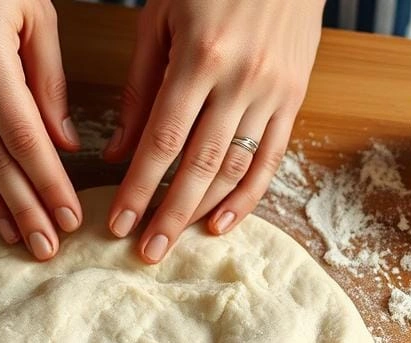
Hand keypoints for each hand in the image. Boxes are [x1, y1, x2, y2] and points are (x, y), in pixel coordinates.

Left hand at [104, 0, 323, 261]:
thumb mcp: (159, 21)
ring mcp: (273, 92)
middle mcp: (241, 80)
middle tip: (145, 252)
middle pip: (199, 166)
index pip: (162, 141)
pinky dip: (247, 197)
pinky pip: (271, 159)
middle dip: (168, 215)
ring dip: (203, 212)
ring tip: (175, 241)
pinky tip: (221, 223)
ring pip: (235, 168)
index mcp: (200, 57)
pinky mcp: (294, 99)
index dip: (138, 188)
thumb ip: (139, 90)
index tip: (117, 222)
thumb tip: (116, 155)